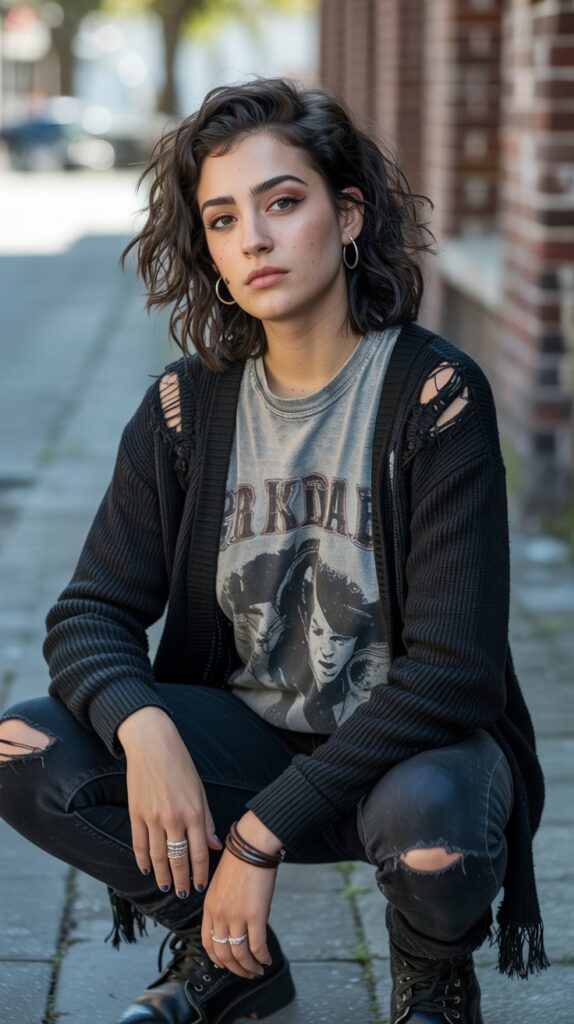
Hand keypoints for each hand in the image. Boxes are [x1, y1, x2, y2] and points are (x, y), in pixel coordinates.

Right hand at [117, 707, 222, 896]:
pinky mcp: (135, 814)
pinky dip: (142, 859)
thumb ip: (206, 821)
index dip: (199, 873)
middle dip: (181, 880)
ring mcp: (152, 817)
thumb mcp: (200, 791)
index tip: (199, 886)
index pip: (198, 853)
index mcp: (193, 812)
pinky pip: (139, 843)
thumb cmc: (180, 765)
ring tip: (166, 886)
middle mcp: (173, 818)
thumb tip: (213, 846)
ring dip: (162, 875)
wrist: (152, 745)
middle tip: (182, 895)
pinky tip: (146, 869)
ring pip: (157, 856)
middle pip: (178, 859)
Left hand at [202, 849, 277, 977]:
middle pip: (223, 953)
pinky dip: (262, 957)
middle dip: (234, 969)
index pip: (207, 942)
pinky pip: (256, 946)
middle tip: (246, 973)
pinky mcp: (255, 915)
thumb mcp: (221, 883)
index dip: (217, 958)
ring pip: (239, 954)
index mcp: (210, 906)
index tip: (225, 964)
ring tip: (258, 970)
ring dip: (249, 967)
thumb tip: (233, 923)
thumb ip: (222, 905)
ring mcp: (236, 916)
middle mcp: (220, 914)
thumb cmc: (240, 860)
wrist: (252, 846)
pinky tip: (267, 959)